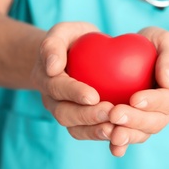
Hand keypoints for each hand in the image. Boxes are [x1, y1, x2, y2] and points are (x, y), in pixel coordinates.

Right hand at [29, 22, 114, 140]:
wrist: (76, 54)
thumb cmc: (72, 40)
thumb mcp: (63, 32)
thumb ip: (53, 44)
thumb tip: (52, 67)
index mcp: (46, 78)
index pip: (57, 88)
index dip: (74, 93)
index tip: (94, 96)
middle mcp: (52, 99)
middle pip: (64, 114)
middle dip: (87, 116)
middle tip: (110, 113)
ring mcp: (65, 112)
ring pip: (76, 129)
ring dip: (95, 131)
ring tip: (117, 128)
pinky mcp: (80, 122)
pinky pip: (89, 133)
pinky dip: (103, 136)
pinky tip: (121, 136)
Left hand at [108, 27, 168, 156]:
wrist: (155, 57)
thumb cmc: (162, 46)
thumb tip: (168, 80)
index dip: (153, 102)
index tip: (135, 99)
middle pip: (156, 121)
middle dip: (135, 121)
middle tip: (115, 115)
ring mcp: (154, 118)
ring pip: (143, 132)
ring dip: (128, 135)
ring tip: (111, 133)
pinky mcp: (138, 122)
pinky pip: (131, 134)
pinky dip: (122, 144)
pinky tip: (112, 147)